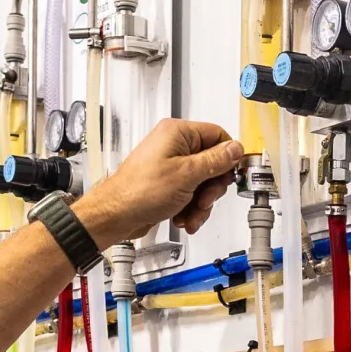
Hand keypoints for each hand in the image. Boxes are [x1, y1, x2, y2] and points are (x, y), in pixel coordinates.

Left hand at [75, 119, 243, 246]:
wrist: (115, 216)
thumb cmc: (139, 192)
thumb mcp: (187, 175)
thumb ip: (215, 161)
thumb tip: (235, 149)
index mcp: (177, 133)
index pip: (217, 135)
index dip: (228, 156)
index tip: (232, 174)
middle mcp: (173, 146)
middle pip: (211, 163)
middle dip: (211, 188)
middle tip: (204, 200)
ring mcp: (169, 166)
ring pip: (201, 183)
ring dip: (200, 203)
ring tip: (191, 214)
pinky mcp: (166, 184)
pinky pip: (189, 194)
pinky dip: (189, 208)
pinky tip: (182, 218)